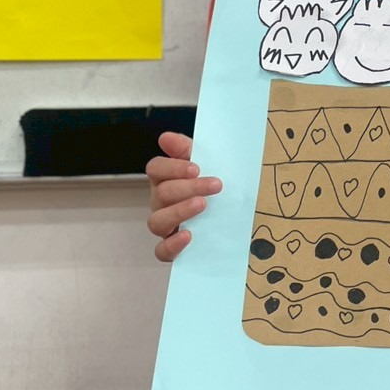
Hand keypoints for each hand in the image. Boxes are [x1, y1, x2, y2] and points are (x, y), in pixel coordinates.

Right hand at [145, 132, 222, 261]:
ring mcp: (165, 226)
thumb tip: (165, 138)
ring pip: (156, 221)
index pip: (155, 169)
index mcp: (166, 179)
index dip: (173, 168)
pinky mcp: (172, 248)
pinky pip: (161, 251)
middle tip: (215, 185)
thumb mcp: (206, 163)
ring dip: (178, 212)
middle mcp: (160, 202)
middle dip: (188, 187)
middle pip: (161, 193)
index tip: (196, 168)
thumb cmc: (213, 186)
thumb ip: (187, 149)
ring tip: (202, 206)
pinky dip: (172, 245)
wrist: (234, 217)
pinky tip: (189, 236)